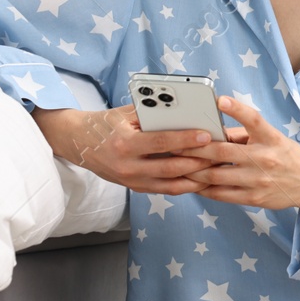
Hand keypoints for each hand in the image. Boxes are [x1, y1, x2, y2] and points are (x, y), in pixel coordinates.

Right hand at [31, 104, 215, 195]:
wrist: (80, 143)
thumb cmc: (106, 123)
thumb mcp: (125, 113)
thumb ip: (152, 114)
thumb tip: (184, 110)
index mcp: (124, 144)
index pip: (161, 143)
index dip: (186, 140)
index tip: (206, 135)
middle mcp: (128, 167)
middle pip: (171, 168)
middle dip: (198, 162)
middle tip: (220, 155)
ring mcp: (132, 181)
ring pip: (172, 184)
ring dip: (197, 178)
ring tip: (217, 169)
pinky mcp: (136, 188)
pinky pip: (166, 190)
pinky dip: (186, 185)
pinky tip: (202, 178)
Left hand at [173, 96, 299, 215]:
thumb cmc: (286, 156)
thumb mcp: (272, 138)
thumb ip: (244, 134)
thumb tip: (214, 131)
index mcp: (270, 138)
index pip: (254, 120)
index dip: (237, 109)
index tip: (220, 100)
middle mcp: (265, 158)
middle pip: (222, 152)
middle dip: (193, 148)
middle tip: (173, 144)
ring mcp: (258, 180)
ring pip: (216, 175)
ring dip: (193, 170)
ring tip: (176, 165)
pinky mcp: (254, 198)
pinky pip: (221, 194)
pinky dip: (204, 188)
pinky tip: (192, 183)